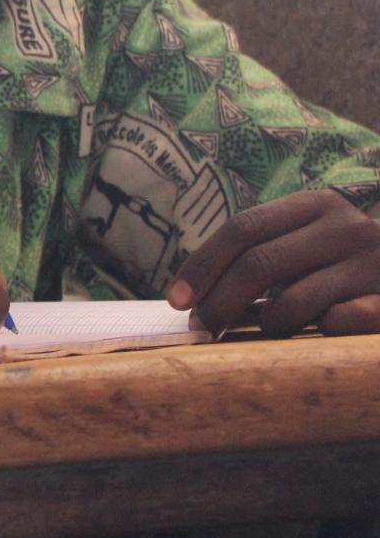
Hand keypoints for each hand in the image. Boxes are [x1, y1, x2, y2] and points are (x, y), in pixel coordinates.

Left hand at [169, 189, 379, 336]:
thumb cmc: (350, 266)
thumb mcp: (310, 246)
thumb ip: (264, 257)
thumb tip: (193, 298)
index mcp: (317, 206)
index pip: (243, 228)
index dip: (203, 265)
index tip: (177, 301)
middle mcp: (347, 227)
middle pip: (260, 263)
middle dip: (221, 301)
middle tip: (202, 330)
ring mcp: (375, 263)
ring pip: (294, 300)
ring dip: (269, 324)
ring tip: (272, 331)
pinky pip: (336, 323)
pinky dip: (316, 332)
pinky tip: (323, 329)